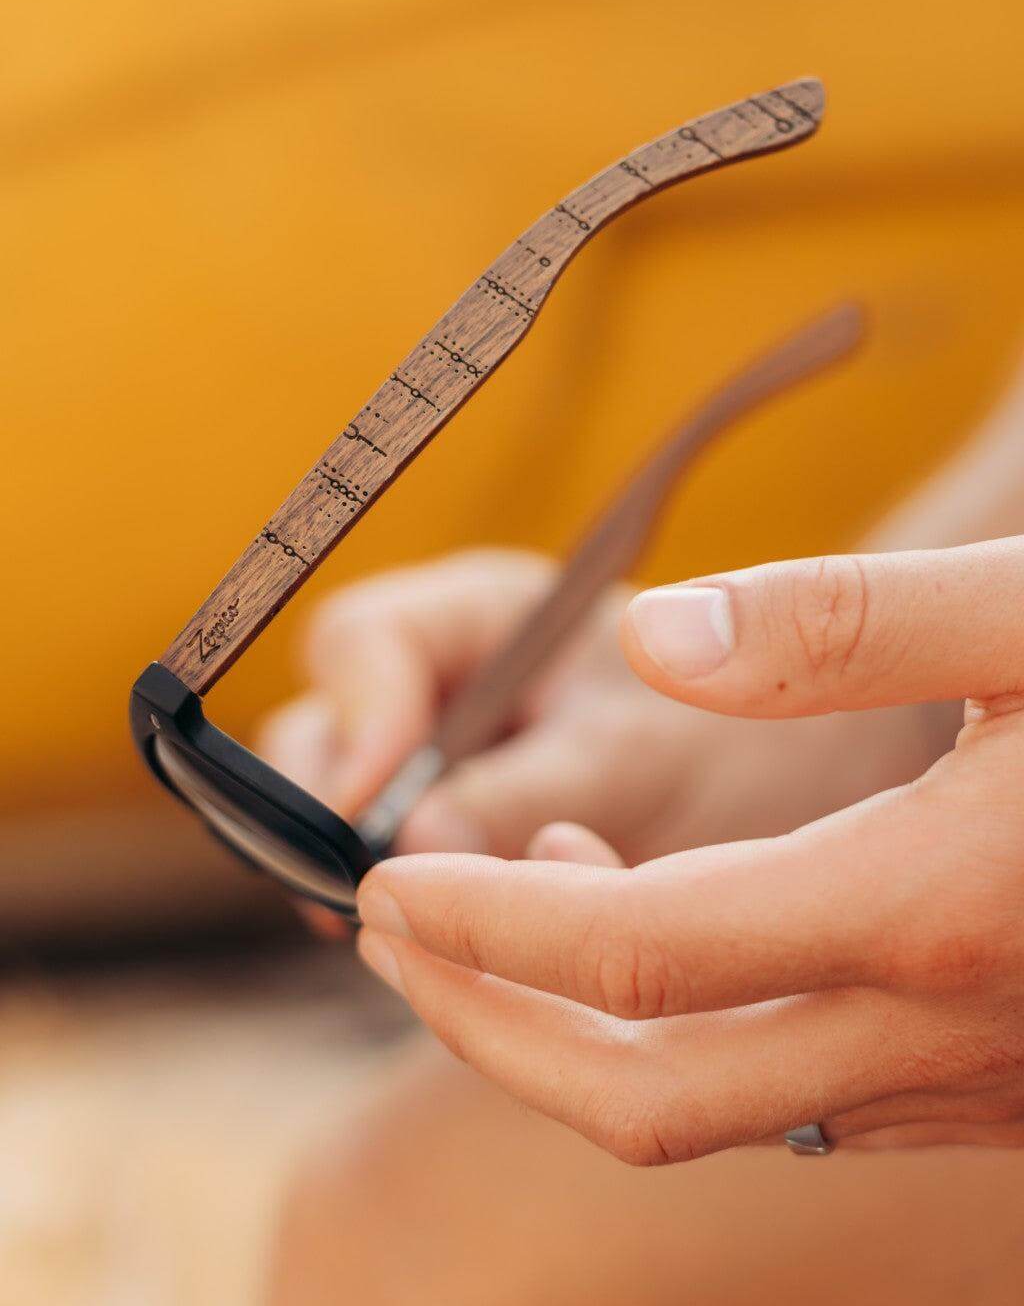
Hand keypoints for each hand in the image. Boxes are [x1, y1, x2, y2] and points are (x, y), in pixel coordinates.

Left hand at [355, 539, 1023, 1160]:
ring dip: (575, 1027)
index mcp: (925, 909)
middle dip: (484, 1024)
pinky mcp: (986, 1084)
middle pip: (642, 1099)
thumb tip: (647, 641)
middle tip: (386, 933)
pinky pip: (790, 1092)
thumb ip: (839, 623)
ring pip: (712, 1110)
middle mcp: (931, 1031)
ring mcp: (961, 1081)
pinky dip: (681, 1028)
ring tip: (504, 905)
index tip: (387, 880)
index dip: (486, 923)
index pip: (634, 955)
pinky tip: (670, 927)